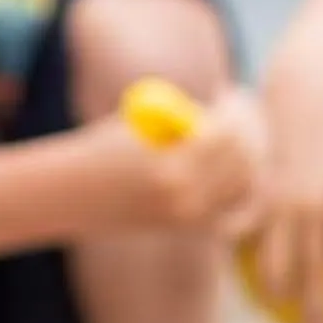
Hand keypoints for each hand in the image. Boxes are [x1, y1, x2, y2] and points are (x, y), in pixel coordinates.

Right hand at [112, 85, 267, 231]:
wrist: (75, 194)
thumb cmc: (106, 148)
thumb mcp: (145, 126)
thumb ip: (188, 120)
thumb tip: (235, 114)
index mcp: (172, 167)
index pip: (227, 135)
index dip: (233, 110)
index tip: (228, 94)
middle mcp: (186, 199)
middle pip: (242, 161)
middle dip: (246, 130)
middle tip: (240, 109)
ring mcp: (190, 218)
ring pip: (244, 185)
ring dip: (246, 154)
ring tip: (232, 132)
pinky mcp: (190, 228)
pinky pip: (234, 207)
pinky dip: (240, 186)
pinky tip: (235, 166)